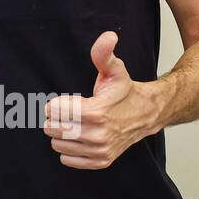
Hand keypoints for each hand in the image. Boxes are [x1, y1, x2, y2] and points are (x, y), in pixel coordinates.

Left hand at [42, 31, 161, 169]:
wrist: (146, 114)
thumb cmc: (124, 92)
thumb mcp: (114, 70)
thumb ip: (104, 54)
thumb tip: (108, 37)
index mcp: (95, 113)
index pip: (53, 111)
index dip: (56, 103)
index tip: (66, 100)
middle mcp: (97, 135)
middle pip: (53, 129)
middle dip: (56, 118)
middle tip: (69, 111)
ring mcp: (100, 150)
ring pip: (57, 144)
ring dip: (61, 133)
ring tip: (76, 123)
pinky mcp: (101, 161)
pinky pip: (67, 159)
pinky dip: (68, 149)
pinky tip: (80, 137)